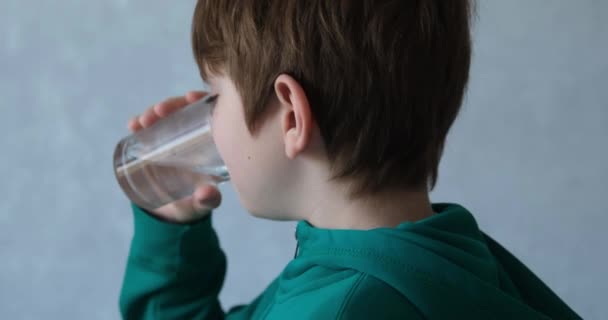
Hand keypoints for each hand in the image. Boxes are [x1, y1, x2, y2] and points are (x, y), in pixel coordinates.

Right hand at [128, 91, 221, 222]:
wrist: (174, 212)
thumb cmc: (196, 201)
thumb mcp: (205, 202)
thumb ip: (208, 199)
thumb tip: (206, 194)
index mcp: (213, 141)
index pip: (210, 112)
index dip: (201, 100)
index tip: (191, 97)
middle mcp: (193, 136)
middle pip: (185, 110)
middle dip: (171, 105)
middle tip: (159, 111)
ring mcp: (172, 138)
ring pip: (165, 117)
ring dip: (152, 113)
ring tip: (143, 121)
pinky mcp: (154, 145)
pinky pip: (147, 130)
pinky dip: (139, 125)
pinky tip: (132, 125)